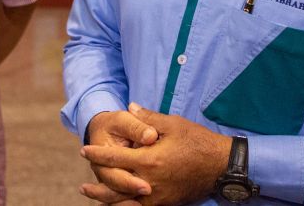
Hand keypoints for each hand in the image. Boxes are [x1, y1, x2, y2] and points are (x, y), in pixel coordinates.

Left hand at [81, 102, 232, 205]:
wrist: (220, 166)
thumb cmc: (197, 141)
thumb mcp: (173, 124)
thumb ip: (148, 118)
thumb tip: (130, 107)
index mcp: (149, 160)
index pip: (115, 157)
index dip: (97, 154)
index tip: (84, 150)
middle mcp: (149, 182)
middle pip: (115, 185)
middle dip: (97, 183)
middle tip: (83, 182)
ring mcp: (157, 196)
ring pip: (124, 202)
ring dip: (106, 200)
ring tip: (92, 197)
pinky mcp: (165, 203)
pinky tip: (117, 204)